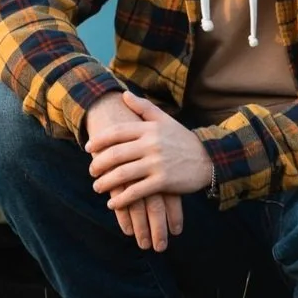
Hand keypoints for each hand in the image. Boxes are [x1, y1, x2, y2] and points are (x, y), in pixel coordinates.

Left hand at [84, 94, 180, 251]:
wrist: (210, 159)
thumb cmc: (183, 139)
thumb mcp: (165, 120)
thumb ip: (143, 107)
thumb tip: (123, 94)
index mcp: (149, 129)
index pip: (117, 132)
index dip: (99, 140)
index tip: (87, 148)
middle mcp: (151, 145)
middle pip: (115, 155)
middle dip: (98, 164)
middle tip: (91, 171)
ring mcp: (157, 164)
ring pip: (123, 174)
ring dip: (106, 183)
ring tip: (97, 187)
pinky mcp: (164, 182)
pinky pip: (137, 192)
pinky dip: (122, 199)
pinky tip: (113, 203)